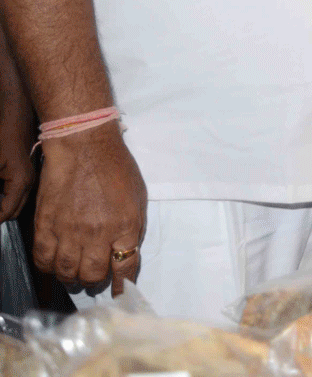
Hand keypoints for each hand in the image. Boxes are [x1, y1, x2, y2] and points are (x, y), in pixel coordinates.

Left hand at [0, 93, 34, 221]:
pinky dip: (3, 198)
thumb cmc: (4, 137)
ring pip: (14, 204)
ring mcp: (28, 178)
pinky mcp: (24, 173)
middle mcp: (28, 184)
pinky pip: (14, 194)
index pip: (6, 214)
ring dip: (2, 206)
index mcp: (21, 183)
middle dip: (0, 215)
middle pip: (12, 212)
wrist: (16, 118)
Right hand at [34, 122, 146, 294]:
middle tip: (95, 277)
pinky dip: (50, 267)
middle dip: (96, 280)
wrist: (84, 146)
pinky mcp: (45, 226)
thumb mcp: (137, 198)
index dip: (122, 284)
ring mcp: (69, 231)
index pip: (125, 266)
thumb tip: (126, 252)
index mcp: (125, 225)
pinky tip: (56, 264)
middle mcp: (97, 233)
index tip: (120, 293)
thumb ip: (132, 228)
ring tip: (76, 273)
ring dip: (73, 277)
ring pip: (67, 272)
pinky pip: (44, 259)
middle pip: (93, 274)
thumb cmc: (116, 168)